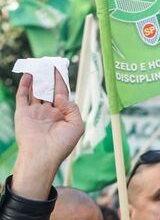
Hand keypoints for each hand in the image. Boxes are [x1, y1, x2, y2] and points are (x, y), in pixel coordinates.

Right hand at [11, 70, 84, 199]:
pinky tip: (28, 76)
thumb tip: (62, 97)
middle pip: (48, 91)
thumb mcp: (77, 126)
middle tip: (49, 64)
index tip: (60, 70)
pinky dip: (24, 86)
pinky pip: (23, 97)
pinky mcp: (23, 114)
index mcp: (62, 115)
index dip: (61, 82)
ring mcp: (35, 112)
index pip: (62, 94)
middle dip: (48, 78)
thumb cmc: (62, 144)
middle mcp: (48, 112)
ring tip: (38, 65)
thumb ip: (73, 108)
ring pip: (35, 91)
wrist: (42, 155)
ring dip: (37, 79)